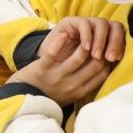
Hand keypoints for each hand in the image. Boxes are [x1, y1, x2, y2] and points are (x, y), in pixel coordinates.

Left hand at [9, 17, 124, 105]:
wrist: (23, 98)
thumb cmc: (50, 94)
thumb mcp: (71, 94)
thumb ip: (86, 83)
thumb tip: (104, 66)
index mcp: (80, 91)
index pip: (102, 74)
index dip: (108, 60)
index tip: (108, 48)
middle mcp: (71, 85)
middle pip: (95, 65)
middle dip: (100, 49)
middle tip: (100, 37)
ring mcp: (57, 77)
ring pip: (78, 58)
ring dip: (84, 43)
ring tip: (85, 34)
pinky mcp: (42, 69)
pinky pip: (53, 53)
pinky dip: (60, 42)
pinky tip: (65, 35)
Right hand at [43, 16, 125, 63]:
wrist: (46, 65)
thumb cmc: (69, 67)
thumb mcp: (87, 68)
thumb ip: (103, 64)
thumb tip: (121, 64)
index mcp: (104, 36)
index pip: (120, 34)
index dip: (121, 45)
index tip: (116, 60)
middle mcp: (96, 25)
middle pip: (115, 26)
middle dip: (114, 43)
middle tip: (110, 58)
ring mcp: (84, 22)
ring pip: (101, 23)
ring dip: (101, 40)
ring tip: (96, 55)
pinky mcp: (70, 21)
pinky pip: (83, 24)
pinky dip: (87, 35)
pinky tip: (86, 47)